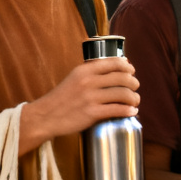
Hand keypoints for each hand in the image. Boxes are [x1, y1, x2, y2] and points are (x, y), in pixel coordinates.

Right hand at [23, 58, 139, 144]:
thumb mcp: (74, 78)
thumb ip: (91, 73)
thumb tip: (115, 68)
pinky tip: (131, 112)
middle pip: (122, 78)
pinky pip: (117, 109)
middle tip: (135, 88)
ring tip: (135, 101)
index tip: (132, 71)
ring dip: (134, 98)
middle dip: (134, 83)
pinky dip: (128, 111)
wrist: (45, 116)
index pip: (114, 63)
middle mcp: (88, 81)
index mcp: (84, 70)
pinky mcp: (92, 113)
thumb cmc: (61, 99)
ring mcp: (90, 97)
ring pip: (123, 94)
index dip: (127, 67)